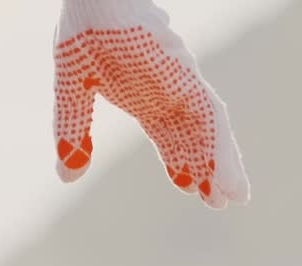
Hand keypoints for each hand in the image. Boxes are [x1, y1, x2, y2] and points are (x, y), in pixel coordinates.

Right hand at [54, 0, 249, 208]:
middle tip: (221, 202)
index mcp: (143, 96)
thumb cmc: (82, 28)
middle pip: (194, 136)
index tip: (191, 190)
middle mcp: (166, 91)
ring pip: (209, 129)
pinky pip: (208, 114)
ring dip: (222, 164)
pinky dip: (218, 146)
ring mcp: (178, 81)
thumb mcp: (70, 92)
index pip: (168, 136)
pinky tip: (226, 171)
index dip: (180, 163)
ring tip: (234, 196)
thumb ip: (71, 133)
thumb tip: (67, 178)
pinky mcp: (183, 73)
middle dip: (208, 169)